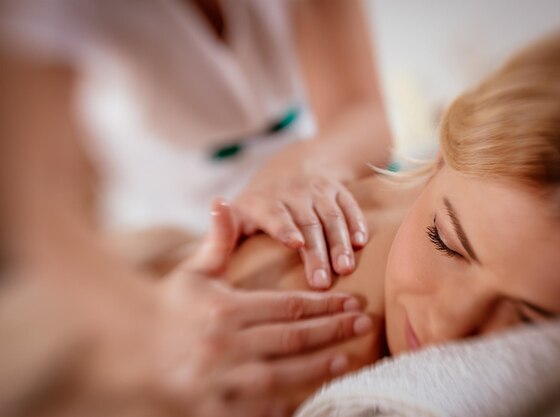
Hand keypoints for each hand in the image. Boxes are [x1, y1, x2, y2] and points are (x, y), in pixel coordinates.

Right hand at [152, 200, 372, 416]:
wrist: (130, 352)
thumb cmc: (167, 308)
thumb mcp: (192, 273)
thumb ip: (216, 241)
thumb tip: (223, 201)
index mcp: (225, 311)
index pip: (287, 306)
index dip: (324, 304)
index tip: (351, 300)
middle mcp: (225, 345)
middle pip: (292, 338)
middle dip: (333, 330)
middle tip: (363, 323)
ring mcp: (220, 380)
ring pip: (282, 374)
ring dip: (319, 366)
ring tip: (348, 357)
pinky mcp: (214, 409)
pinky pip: (259, 408)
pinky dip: (286, 402)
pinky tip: (310, 394)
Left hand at [234, 175, 367, 289]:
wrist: (293, 168)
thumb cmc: (258, 209)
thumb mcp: (236, 215)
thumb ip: (221, 234)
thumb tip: (204, 252)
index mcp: (263, 201)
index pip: (274, 213)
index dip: (285, 227)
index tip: (296, 244)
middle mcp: (292, 192)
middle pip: (307, 222)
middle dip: (316, 251)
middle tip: (322, 283)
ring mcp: (317, 190)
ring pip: (331, 216)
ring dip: (340, 242)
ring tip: (345, 268)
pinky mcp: (338, 190)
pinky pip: (350, 206)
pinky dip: (357, 223)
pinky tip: (362, 243)